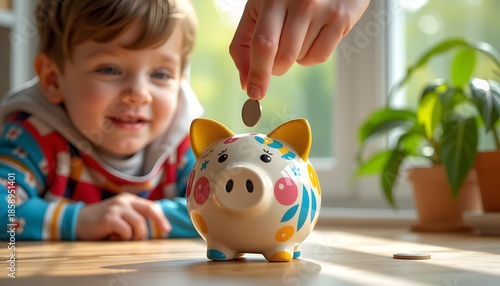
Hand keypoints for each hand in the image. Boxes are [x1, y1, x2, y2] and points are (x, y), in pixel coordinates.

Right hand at [76, 193, 170, 240]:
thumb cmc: (102, 222)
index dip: (160, 218)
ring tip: (122, 238)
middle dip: (157, 223)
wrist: (77, 222)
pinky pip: (125, 231)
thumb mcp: (120, 216)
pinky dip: (122, 238)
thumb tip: (153, 228)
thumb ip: (134, 217)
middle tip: (152, 237)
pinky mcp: (109, 217)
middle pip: (149, 210)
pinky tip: (112, 237)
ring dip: (134, 236)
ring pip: (138, 223)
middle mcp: (124, 200)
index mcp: (129, 199)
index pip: (150, 206)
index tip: (167, 229)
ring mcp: (117, 208)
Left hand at [229, 0, 369, 99]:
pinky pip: (320, 56)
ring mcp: (321, 9)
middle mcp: (297, 1)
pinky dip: (312, 55)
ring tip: (299, 32)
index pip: (262, 44)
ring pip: (300, 59)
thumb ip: (244, 43)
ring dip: (295, 57)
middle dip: (275, 68)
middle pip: (282, 57)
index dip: (257, 73)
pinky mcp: (340, 18)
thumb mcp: (260, 9)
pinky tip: (314, 35)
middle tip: (277, 57)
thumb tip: (246, 82)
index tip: (254, 94)